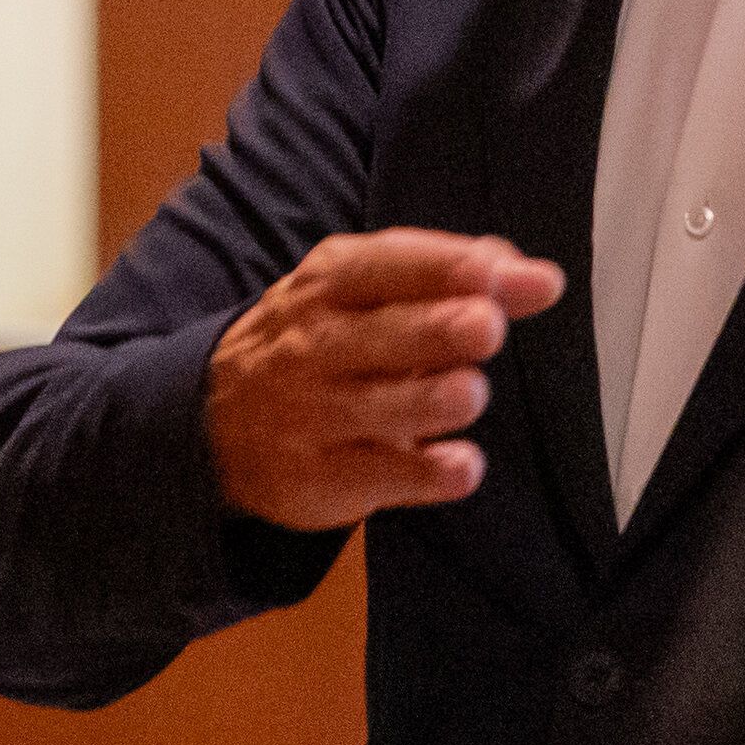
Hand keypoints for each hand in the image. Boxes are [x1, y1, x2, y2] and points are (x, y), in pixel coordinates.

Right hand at [203, 229, 567, 530]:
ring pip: (376, 408)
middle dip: (435, 329)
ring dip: (430, 400)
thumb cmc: (317, 344)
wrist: (212, 421)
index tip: (500, 273)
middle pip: (380, 335)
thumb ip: (448, 279)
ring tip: (469, 394)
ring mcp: (310, 414)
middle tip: (486, 327)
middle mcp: (314, 345)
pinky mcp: (315, 478)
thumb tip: (533, 275)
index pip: (384, 266)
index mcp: (329, 285)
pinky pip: (377, 476)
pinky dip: (425, 474)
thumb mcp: (363, 293)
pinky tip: (462, 468)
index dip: (444, 268)